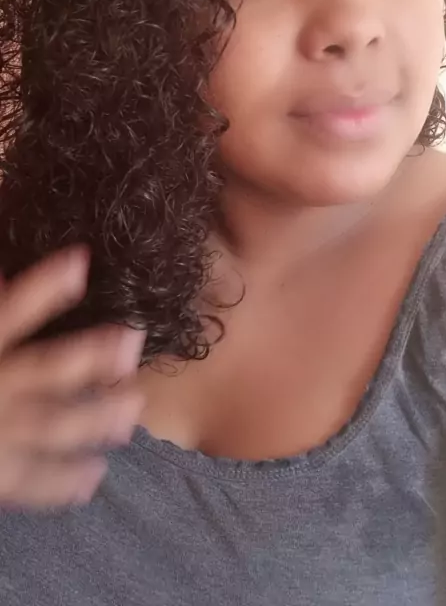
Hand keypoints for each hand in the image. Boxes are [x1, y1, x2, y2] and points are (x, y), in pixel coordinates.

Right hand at [0, 248, 144, 508]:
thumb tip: (4, 280)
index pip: (10, 312)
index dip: (43, 288)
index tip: (80, 263)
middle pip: (46, 370)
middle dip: (91, 356)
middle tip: (132, 341)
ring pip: (51, 426)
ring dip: (96, 418)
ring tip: (131, 409)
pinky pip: (29, 482)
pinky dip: (63, 481)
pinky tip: (94, 474)